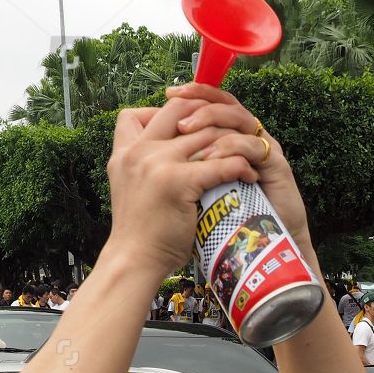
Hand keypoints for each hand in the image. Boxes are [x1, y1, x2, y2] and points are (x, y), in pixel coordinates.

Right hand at [104, 99, 258, 278]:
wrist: (134, 261)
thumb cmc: (139, 232)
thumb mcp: (131, 187)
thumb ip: (144, 164)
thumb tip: (169, 148)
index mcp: (124, 152)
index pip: (142, 111)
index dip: (170, 110)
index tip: (193, 124)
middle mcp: (138, 152)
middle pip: (180, 111)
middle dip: (210, 116)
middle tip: (231, 130)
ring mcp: (157, 164)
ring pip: (205, 134)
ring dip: (232, 140)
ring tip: (247, 152)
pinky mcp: (178, 182)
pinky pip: (219, 163)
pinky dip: (239, 166)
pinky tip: (248, 175)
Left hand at [165, 84, 312, 253]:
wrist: (263, 246)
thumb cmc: (227, 221)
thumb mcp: (195, 190)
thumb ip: (182, 167)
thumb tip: (147, 150)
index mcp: (229, 138)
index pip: (212, 103)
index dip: (192, 94)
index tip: (168, 92)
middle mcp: (246, 136)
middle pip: (225, 103)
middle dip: (199, 100)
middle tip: (175, 102)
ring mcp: (262, 148)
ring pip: (238, 117)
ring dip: (210, 120)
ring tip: (186, 129)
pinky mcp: (275, 164)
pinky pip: (252, 145)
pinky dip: (230, 148)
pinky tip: (209, 157)